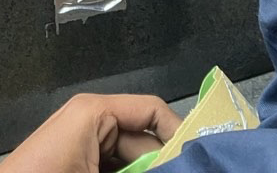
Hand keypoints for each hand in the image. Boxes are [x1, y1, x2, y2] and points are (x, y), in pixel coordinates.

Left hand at [0, 93, 180, 172]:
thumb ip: (142, 169)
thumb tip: (181, 163)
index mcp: (94, 112)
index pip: (153, 111)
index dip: (180, 135)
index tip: (200, 158)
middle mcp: (90, 121)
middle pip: (143, 140)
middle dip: (162, 162)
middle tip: (190, 171)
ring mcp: (80, 145)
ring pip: (129, 160)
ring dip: (145, 171)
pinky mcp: (75, 165)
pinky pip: (110, 168)